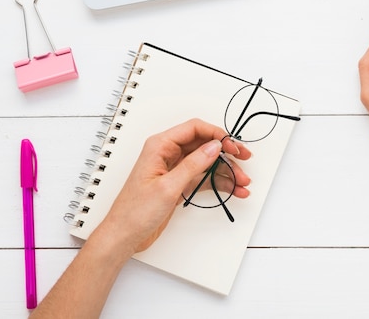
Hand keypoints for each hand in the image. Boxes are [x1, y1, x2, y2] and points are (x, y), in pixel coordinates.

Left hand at [94, 119, 251, 256]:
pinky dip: (219, 183)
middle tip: (245, 160)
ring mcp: (174, 169)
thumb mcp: (167, 187)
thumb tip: (214, 146)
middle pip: (204, 145)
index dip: (217, 135)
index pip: (194, 129)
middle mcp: (168, 154)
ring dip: (226, 171)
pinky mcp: (179, 184)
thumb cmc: (135, 212)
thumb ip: (193, 165)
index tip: (233, 146)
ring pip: (207, 162)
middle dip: (227, 153)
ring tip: (243, 183)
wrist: (123, 238)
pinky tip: (233, 190)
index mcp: (160, 146)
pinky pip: (204, 178)